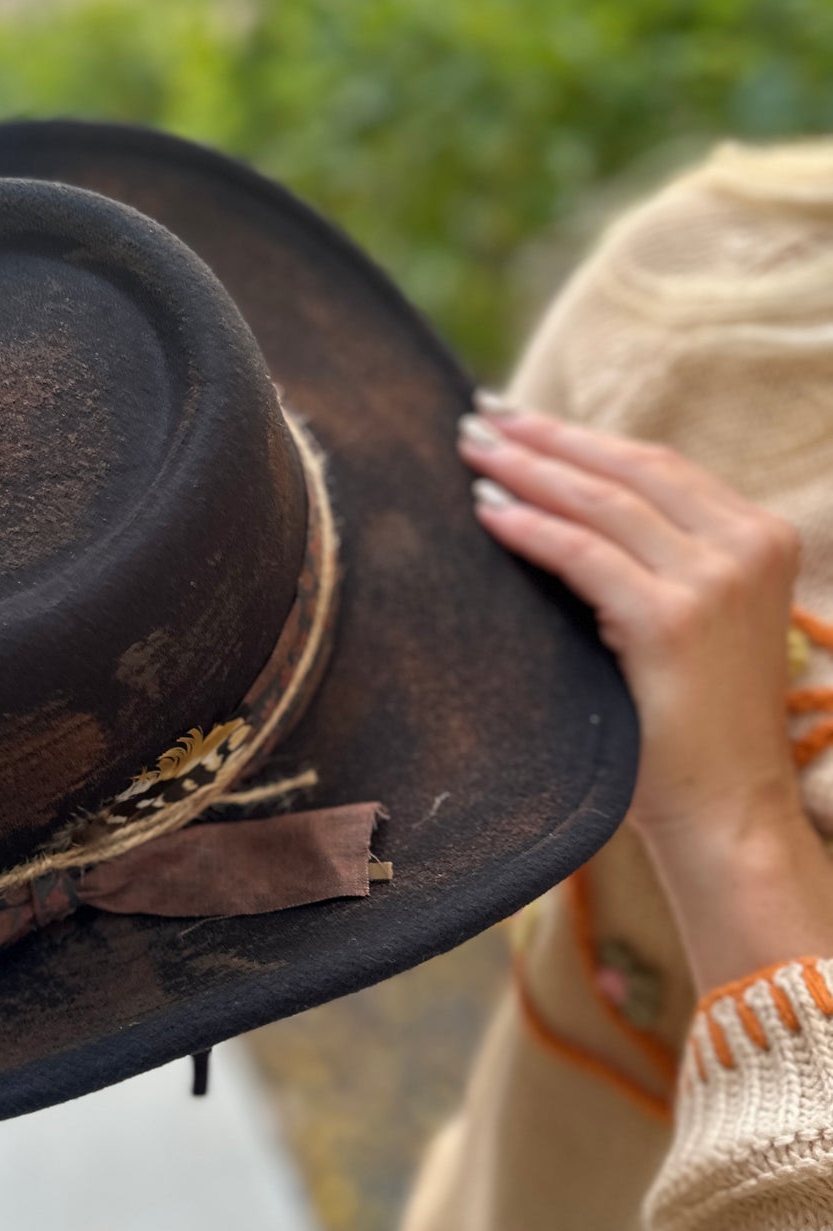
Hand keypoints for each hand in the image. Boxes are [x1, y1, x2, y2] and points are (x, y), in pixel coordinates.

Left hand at [457, 401, 832, 992]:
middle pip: (627, 467)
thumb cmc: (695, 729)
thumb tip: (563, 503)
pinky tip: (484, 512)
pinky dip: (529, 528)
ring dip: (527, 470)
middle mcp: (748, 546)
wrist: (729, 813)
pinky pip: (584, 555)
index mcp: (761, 537)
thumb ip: (656, 562)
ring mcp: (715, 580)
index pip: (656, 465)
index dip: (583, 437)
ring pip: (601, 502)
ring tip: (468, 451)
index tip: (520, 419)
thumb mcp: (692, 621)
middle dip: (545, 438)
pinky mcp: (674, 620)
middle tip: (477, 417)